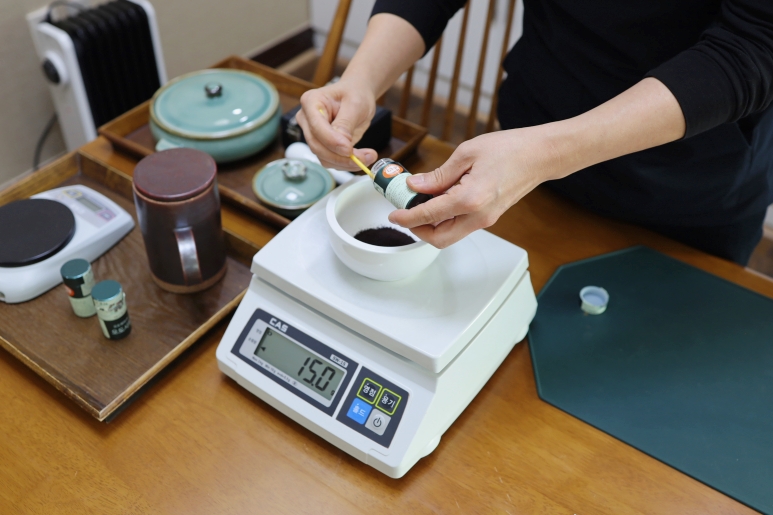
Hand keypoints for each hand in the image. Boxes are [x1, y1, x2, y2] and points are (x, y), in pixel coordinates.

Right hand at [296, 80, 378, 169]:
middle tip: (364, 158)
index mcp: (311, 102)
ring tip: (368, 157)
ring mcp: (312, 134)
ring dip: (346, 162)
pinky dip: (346, 163)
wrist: (357, 95)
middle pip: (317, 145)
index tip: (349, 149)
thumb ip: (346, 124)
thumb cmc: (355, 94)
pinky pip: (330, 160)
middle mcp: (307, 119)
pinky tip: (361, 157)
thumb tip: (342, 145)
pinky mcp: (322, 145)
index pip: (317, 127)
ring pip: (323, 157)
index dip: (332, 141)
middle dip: (341, 156)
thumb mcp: (355, 104)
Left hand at [388, 127, 563, 247]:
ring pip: (449, 235)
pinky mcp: (489, 217)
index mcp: (470, 199)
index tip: (394, 213)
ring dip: (431, 226)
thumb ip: (438, 175)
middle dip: (417, 229)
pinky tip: (438, 201)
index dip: (407, 216)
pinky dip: (444, 220)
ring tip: (420, 203)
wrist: (540, 155)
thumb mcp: (466, 154)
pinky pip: (460, 226)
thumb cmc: (510, 149)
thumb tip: (415, 186)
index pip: (429, 215)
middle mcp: (478, 216)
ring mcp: (486, 220)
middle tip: (405, 211)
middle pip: (438, 239)